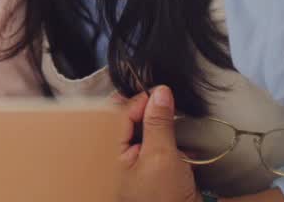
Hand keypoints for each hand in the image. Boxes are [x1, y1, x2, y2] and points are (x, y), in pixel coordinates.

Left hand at [118, 85, 199, 201]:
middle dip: (146, 111)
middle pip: (126, 120)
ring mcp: (130, 163)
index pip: (116, 115)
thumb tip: (160, 93)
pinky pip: (151, 144)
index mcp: (107, 154)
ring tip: (170, 121)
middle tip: (164, 102)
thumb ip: (159, 123)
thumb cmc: (166, 199)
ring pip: (140, 130)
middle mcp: (114, 157)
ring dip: (158, 125)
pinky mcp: (146, 168)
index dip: (137, 101)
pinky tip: (176, 141)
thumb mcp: (162, 156)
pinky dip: (164, 139)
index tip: (158, 92)